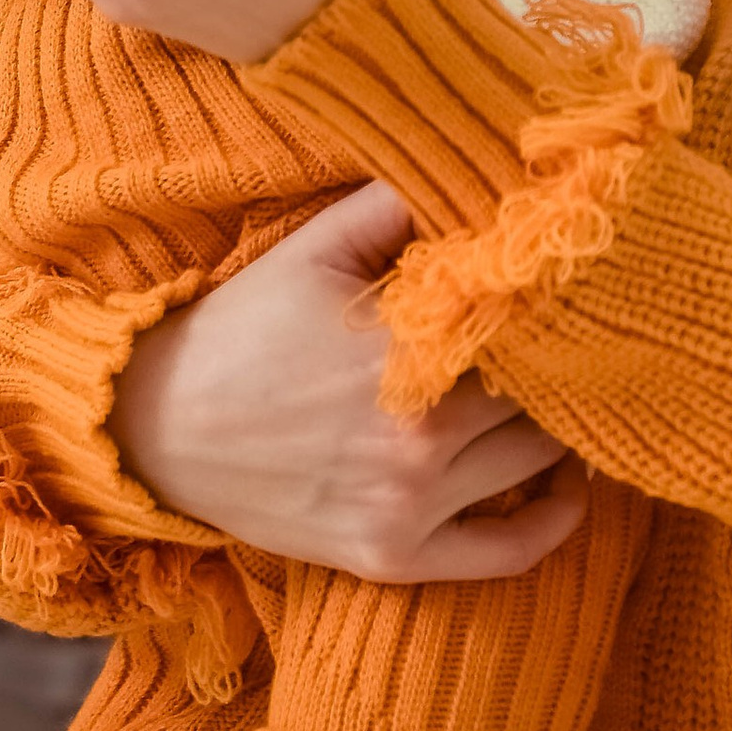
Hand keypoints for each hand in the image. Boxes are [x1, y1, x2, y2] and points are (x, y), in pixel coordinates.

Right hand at [113, 182, 586, 579]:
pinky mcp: (394, 558)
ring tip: (564, 387)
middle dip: (558, 359)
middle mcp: (418, 441)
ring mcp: (408, 508)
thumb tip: (483, 172)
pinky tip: (568, 483)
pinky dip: (552, 522)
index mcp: (405, 354)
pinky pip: (507, 553)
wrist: (159, 427)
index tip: (568, 280)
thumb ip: (400, 203)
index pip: (527, 325)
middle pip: (541, 393)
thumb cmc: (243, 327)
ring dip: (558, 424)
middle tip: (572, 332)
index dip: (555, 302)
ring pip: (536, 462)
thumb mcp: (316, 245)